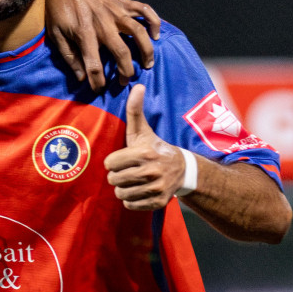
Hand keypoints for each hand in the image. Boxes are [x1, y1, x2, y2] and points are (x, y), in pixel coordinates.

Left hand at [43, 0, 160, 90]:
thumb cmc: (57, 8)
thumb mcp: (55, 34)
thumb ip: (69, 56)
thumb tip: (81, 77)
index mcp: (84, 33)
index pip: (93, 65)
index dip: (97, 81)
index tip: (99, 90)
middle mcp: (102, 23)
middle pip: (121, 52)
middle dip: (126, 71)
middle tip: (125, 82)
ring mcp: (115, 10)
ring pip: (138, 32)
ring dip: (146, 50)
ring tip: (148, 64)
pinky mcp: (121, 1)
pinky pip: (143, 9)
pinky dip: (153, 20)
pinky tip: (155, 34)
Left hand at [103, 85, 186, 210]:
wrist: (183, 170)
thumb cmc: (155, 148)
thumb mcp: (143, 131)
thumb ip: (135, 110)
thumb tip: (137, 86)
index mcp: (144, 153)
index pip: (109, 164)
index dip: (113, 162)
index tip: (122, 159)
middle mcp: (151, 172)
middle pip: (113, 180)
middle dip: (117, 176)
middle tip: (127, 171)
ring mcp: (155, 188)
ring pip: (120, 194)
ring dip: (123, 189)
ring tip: (132, 181)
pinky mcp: (158, 202)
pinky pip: (130, 205)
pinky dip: (131, 200)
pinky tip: (139, 191)